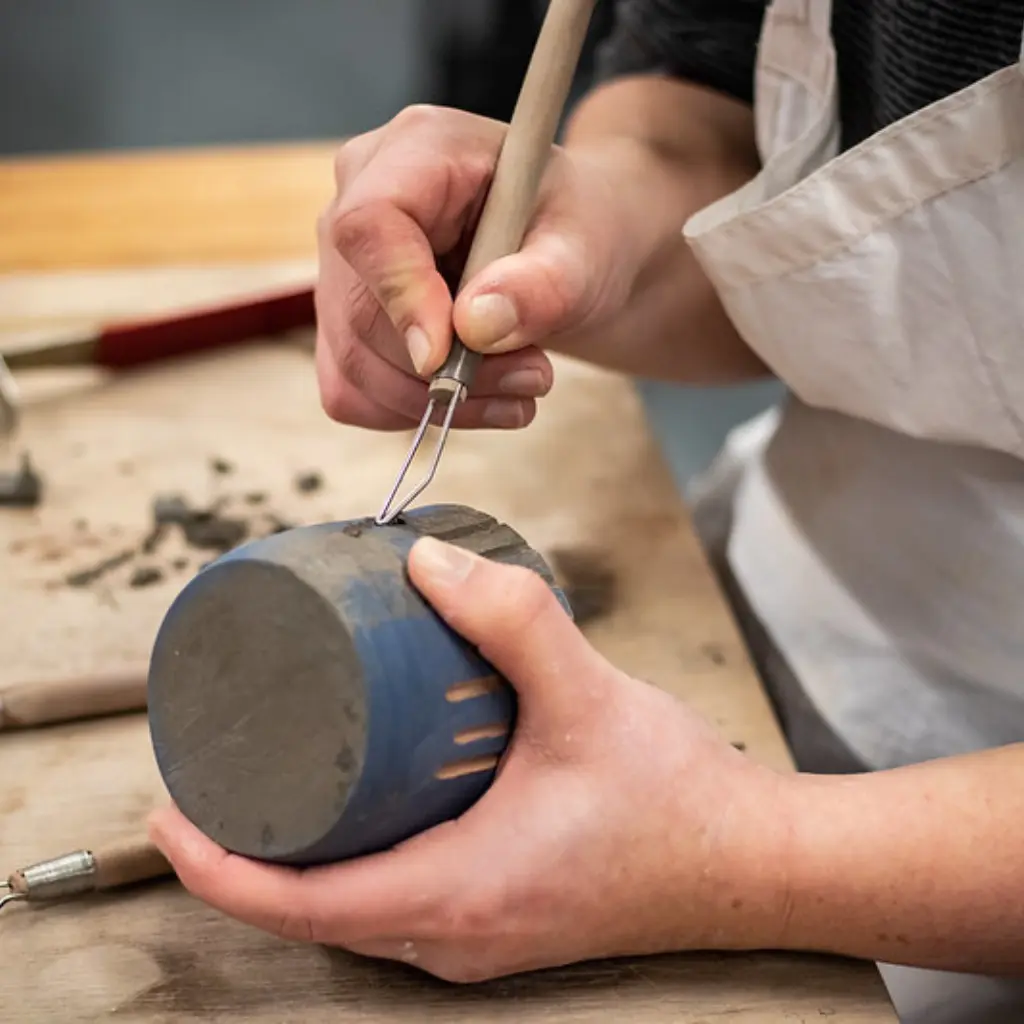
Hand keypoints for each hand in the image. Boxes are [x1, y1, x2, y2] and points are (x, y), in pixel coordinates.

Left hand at [150, 538, 791, 982]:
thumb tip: (427, 560)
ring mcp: (479, 939)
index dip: (215, 866)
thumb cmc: (678, 797)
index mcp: (460, 896)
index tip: (168, 811)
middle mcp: (457, 936)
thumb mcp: (589, 694)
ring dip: (298, 861)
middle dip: (244, 855)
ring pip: (352, 915)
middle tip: (216, 771)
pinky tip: (358, 809)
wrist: (753, 862)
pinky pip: (395, 907)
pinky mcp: (501, 920)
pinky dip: (352, 864)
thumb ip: (511, 616)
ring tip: (270, 783)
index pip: (299, 906)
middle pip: (310, 913)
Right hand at [314, 105, 647, 431]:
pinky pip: (352, 389)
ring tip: (521, 387)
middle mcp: (361, 198)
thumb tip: (474, 326)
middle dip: (444, 371)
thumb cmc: (579, 230)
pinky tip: (478, 398)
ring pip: (354, 363)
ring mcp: (346, 264)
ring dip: (438, 400)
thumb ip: (541, 284)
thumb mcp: (587, 248)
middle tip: (534, 379)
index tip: (446, 358)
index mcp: (418, 150)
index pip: (369, 224)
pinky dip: (413, 411)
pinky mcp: (347, 319)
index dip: (401, 298)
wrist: (574, 251)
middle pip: (359, 311)